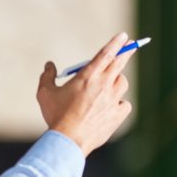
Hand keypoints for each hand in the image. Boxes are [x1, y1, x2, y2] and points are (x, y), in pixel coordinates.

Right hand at [37, 33, 134, 156]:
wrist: (69, 140)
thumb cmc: (56, 115)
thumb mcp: (45, 93)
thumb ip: (47, 76)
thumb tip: (49, 65)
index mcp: (88, 75)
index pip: (106, 53)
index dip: (116, 43)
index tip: (124, 36)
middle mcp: (104, 84)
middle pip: (120, 63)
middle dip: (127, 51)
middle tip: (132, 45)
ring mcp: (113, 100)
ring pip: (122, 83)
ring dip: (117, 80)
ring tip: (108, 85)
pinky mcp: (117, 115)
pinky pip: (125, 104)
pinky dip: (120, 103)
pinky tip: (112, 107)